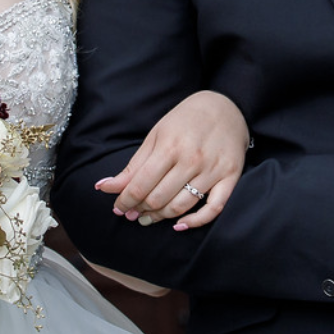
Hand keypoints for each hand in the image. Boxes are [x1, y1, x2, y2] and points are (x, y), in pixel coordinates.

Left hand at [94, 90, 248, 230]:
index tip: (118, 207)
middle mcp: (191, 160)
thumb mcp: (156, 136)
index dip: (125, 201)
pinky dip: (196, 221)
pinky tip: (179, 225)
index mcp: (170, 147)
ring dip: (160, 217)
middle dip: (140, 209)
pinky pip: (213, 208)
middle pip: (159, 198)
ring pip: (181, 206)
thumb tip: (104, 187)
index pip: (140, 185)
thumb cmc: (185, 121)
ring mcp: (213, 170)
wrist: (225, 108)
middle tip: (132, 213)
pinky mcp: (230, 177)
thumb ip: (133, 165)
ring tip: (149, 217)